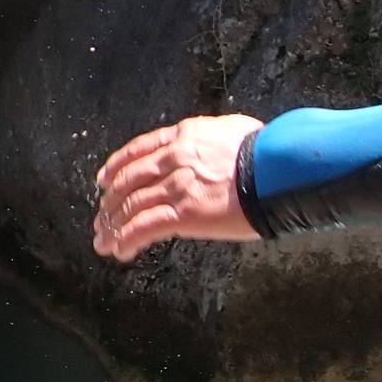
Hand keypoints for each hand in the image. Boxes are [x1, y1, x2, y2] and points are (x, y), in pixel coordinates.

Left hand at [92, 113, 265, 261]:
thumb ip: (213, 141)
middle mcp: (173, 159)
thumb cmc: (269, 152)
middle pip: (127, 180)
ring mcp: (177, 187)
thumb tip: (217, 147)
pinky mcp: (185, 214)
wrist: (280, 170)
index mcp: (184, 136)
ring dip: (112, 225)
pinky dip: (127, 240)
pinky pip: (145, 228)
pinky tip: (120, 250)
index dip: (116, 167)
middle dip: (110, 202)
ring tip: (104, 241)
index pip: (138, 150)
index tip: (104, 180)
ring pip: (131, 206)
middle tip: (101, 218)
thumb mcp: (234, 131)